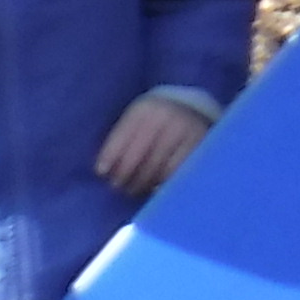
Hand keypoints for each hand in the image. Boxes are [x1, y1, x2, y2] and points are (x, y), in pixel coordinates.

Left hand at [94, 93, 211, 196]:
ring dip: (143, 180)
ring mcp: (183, 130)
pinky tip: (154, 187)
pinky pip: (177, 169)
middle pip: (139, 151)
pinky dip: (164, 181)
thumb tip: (102, 170)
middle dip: (125, 172)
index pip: (123, 134)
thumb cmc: (154, 121)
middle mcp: (164, 116)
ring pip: (158, 163)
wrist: (192, 109)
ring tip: (133, 190)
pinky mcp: (199, 144)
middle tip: (117, 187)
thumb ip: (122, 138)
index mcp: (143, 109)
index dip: (110, 155)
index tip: (101, 173)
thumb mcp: (137, 119)